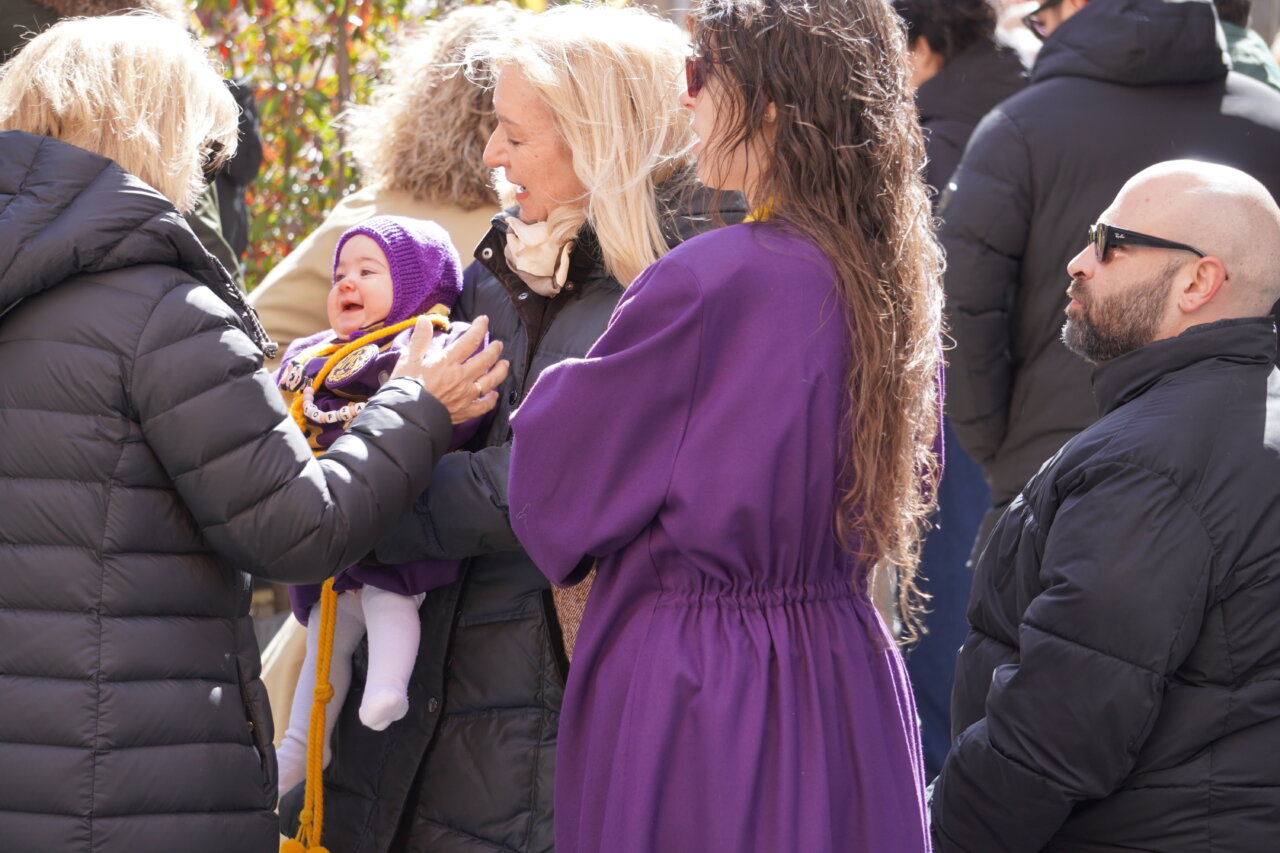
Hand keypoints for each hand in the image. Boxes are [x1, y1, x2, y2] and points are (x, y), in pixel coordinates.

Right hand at [391, 316, 508, 423]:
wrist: (407, 416)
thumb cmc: (405, 387)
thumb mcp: (408, 359)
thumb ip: (420, 339)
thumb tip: (425, 320)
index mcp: (448, 362)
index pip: (470, 340)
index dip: (480, 328)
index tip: (484, 320)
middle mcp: (461, 377)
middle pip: (485, 360)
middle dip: (494, 350)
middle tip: (498, 344)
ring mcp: (465, 395)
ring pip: (490, 381)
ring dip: (500, 371)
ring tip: (505, 364)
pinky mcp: (464, 412)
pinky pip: (483, 406)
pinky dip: (491, 400)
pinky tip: (494, 395)